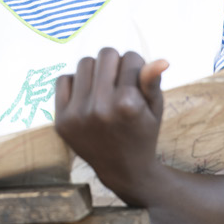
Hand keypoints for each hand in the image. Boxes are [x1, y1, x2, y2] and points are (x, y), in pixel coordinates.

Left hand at [53, 48, 168, 201]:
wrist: (122, 169)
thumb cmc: (143, 133)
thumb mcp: (155, 109)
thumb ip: (153, 83)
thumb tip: (161, 61)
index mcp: (127, 104)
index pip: (130, 57)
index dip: (137, 65)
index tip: (138, 80)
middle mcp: (100, 108)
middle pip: (106, 54)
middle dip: (116, 63)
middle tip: (120, 81)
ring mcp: (77, 115)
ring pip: (84, 63)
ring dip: (96, 70)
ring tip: (104, 88)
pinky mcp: (61, 120)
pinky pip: (63, 79)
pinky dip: (76, 82)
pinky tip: (87, 97)